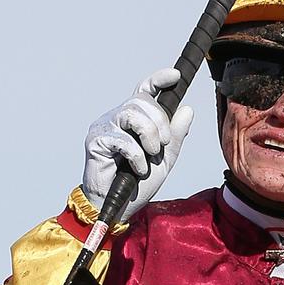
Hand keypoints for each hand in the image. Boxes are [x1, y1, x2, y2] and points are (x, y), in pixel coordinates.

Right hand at [82, 68, 193, 221]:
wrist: (117, 208)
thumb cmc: (137, 185)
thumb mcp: (164, 160)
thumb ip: (175, 137)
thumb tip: (187, 109)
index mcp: (134, 120)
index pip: (145, 90)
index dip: (159, 79)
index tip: (175, 77)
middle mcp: (118, 118)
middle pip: (141, 100)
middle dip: (159, 121)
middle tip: (162, 145)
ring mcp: (105, 128)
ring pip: (131, 113)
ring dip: (148, 136)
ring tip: (150, 156)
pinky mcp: (96, 141)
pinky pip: (122, 139)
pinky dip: (136, 156)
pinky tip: (138, 170)